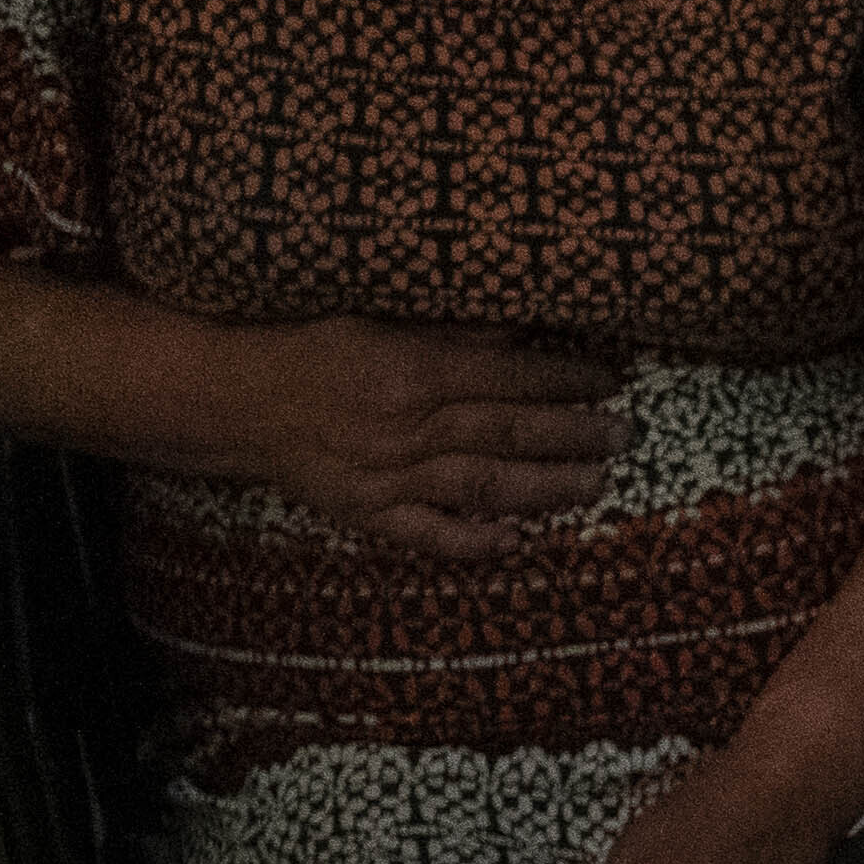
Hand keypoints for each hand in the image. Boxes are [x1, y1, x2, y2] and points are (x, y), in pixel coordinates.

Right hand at [223, 318, 616, 551]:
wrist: (239, 402)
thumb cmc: (313, 352)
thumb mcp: (378, 321)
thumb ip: (450, 331)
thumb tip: (519, 326)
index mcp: (413, 370)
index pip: (509, 375)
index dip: (565, 378)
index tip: (607, 380)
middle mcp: (408, 426)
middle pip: (509, 431)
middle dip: (574, 433)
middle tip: (623, 434)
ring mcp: (389, 476)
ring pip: (484, 485)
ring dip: (546, 487)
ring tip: (596, 483)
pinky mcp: (368, 514)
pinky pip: (429, 535)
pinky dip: (474, 542)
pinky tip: (516, 542)